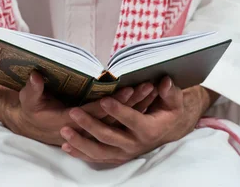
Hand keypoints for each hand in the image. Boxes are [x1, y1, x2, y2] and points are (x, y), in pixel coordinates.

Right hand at [0, 72, 154, 145]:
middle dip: (132, 102)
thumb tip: (36, 75)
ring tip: (152, 88)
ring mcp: (92, 129)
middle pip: (114, 116)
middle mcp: (84, 128)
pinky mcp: (96, 126)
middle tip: (148, 86)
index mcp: (69, 121)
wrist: (34, 125)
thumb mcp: (28, 100)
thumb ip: (33, 89)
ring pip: (119, 120)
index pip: (95, 112)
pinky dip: (133, 110)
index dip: (112, 102)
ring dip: (136, 105)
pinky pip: (119, 120)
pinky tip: (147, 98)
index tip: (128, 89)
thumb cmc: (32, 111)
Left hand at [61, 77, 216, 163]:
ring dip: (80, 142)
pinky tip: (65, 146)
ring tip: (64, 131)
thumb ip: (170, 91)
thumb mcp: (174, 101)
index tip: (104, 100)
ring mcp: (124, 152)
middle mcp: (135, 144)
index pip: (132, 120)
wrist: (167, 130)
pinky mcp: (116, 156)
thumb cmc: (168, 111)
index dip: (119, 111)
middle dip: (90, 125)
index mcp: (149, 129)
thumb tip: (163, 82)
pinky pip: (96, 158)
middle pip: (109, 137)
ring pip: (99, 151)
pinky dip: (80, 153)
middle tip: (73, 112)